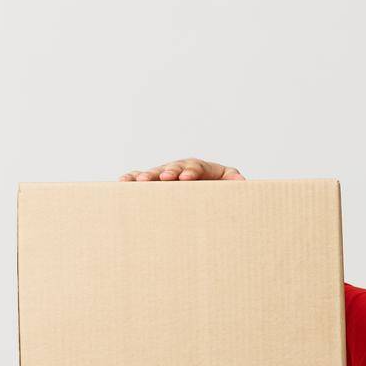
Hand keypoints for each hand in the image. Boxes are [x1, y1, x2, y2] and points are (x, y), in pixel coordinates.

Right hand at [118, 157, 245, 181]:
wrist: (209, 199)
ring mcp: (166, 175)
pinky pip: (141, 179)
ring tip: (141, 182)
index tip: (186, 178)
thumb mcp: (228, 186)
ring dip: (148, 176)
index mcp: (201, 169)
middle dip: (168, 172)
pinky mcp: (154, 183)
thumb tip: (242, 182)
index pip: (196, 166)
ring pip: (156, 172)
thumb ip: (233, 182)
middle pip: (173, 167)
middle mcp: (181, 168)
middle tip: (163, 178)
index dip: (191, 171)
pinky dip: (133, 179)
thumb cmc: (219, 192)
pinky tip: (123, 183)